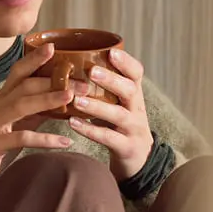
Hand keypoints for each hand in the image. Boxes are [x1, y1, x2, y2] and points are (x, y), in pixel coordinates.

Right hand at [0, 44, 76, 185]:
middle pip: (24, 86)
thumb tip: (66, 99)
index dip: (33, 59)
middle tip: (81, 83)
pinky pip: (22, 139)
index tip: (53, 47)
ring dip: (47, 100)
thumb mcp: (18, 123)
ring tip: (70, 98)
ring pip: (21, 106)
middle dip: (53, 82)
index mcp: (2, 99)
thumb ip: (37, 110)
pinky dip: (44, 140)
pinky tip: (64, 142)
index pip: (18, 73)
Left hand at [69, 49, 153, 180]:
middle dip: (111, 80)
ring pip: (118, 114)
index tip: (111, 51)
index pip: (136, 73)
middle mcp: (137, 109)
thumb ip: (106, 91)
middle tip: (92, 71)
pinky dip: (90, 130)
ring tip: (77, 100)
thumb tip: (77, 69)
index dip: (126, 62)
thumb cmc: (121, 128)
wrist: (139, 160)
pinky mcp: (126, 147)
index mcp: (135, 96)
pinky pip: (108, 138)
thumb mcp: (118, 106)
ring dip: (97, 106)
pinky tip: (73, 124)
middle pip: (130, 90)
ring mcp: (133, 129)